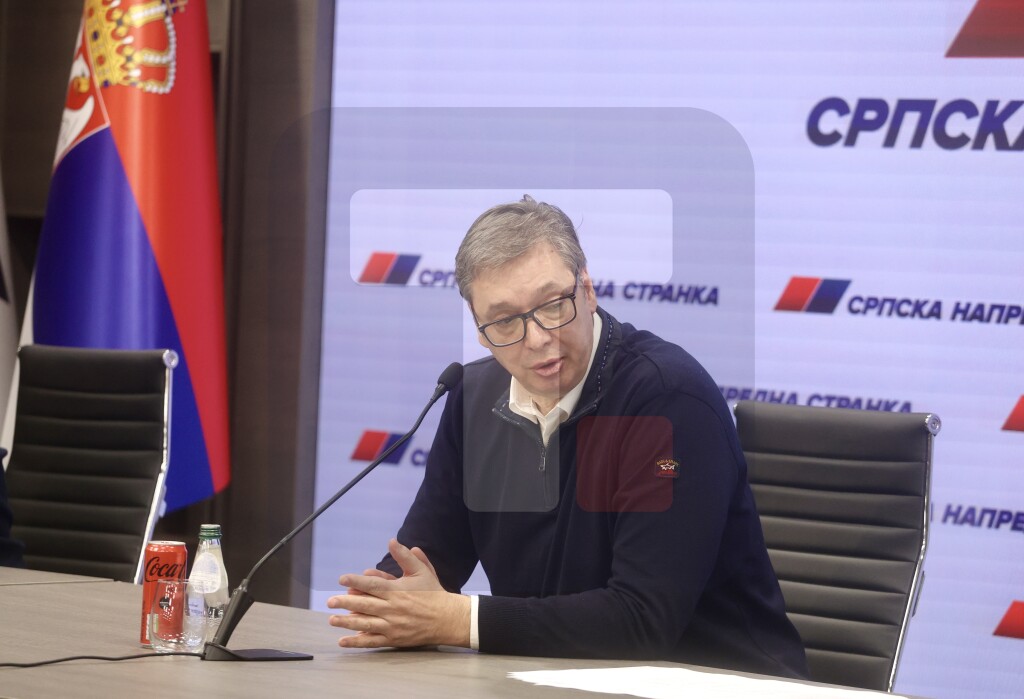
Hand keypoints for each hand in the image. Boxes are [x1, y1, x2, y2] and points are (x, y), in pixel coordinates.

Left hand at [327, 538, 469, 648]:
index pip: (373, 585)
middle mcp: (392, 608)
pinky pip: (372, 641)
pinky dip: (357, 642)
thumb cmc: (433, 593)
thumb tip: (392, 541)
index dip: (356, 581)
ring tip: (332, 619)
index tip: (341, 579)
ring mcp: (392, 625)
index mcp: (397, 591)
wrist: (447, 618)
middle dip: (345, 603)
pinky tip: (343, 641)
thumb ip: (405, 556)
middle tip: (330, 602)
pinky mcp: (394, 639)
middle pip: (365, 605)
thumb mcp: (421, 570)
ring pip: (365, 624)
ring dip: (347, 622)